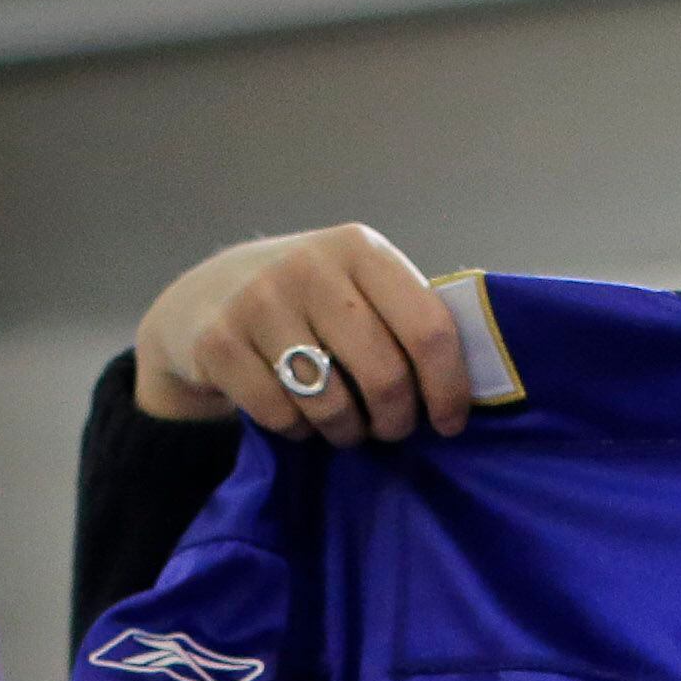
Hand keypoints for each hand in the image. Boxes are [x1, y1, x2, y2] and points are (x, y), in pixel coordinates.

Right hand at [133, 224, 472, 445]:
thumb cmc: (307, 304)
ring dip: (346, 431)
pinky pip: (282, 417)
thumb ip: (406, 317)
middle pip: (385, 375)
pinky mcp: (218, 343)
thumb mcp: (358, 287)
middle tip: (389, 429)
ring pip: (333, 404)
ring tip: (342, 424)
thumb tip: (476, 385)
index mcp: (361, 248)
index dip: (449, 388)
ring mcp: (259, 301)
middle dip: (396, 421)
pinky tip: (295, 414)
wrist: (204, 299)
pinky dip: (297, 431)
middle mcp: (311, 266)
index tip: (448, 422)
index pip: (430, 328)